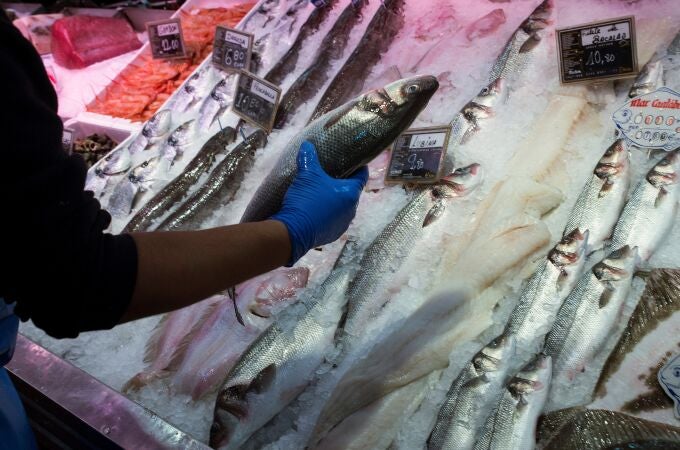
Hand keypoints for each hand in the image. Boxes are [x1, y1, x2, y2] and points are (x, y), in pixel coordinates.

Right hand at [271, 141, 367, 265]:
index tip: (354, 160)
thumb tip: (307, 145)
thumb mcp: (306, 175)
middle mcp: (351, 210)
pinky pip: (333, 219)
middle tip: (331, 173)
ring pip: (342, 207)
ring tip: (322, 190)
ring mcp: (342, 224)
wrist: (293, 231)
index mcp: (350, 194)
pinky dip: (327, 212)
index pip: (362, 176)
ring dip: (334, 199)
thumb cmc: (306, 200)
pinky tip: (315, 207)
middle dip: (342, 183)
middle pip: (351, 191)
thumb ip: (308, 158)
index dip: (359, 166)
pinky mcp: (332, 234)